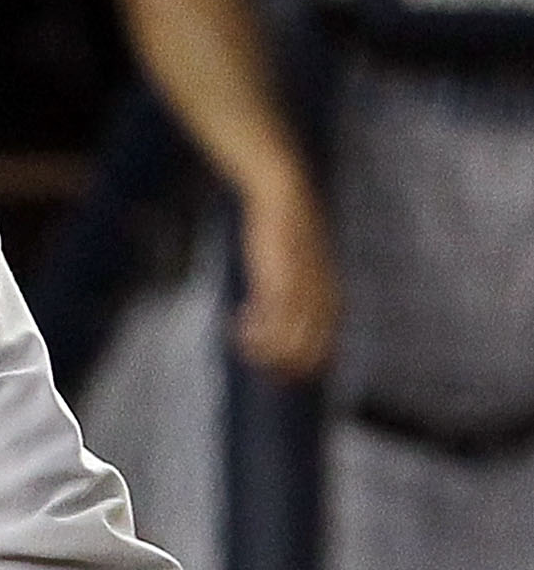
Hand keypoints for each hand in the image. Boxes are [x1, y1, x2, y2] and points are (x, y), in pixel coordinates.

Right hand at [236, 171, 339, 381]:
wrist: (285, 201)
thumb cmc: (291, 233)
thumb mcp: (304, 268)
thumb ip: (304, 294)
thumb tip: (284, 319)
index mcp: (332, 301)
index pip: (322, 353)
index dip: (297, 367)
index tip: (274, 368)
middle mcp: (321, 304)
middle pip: (304, 358)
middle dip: (277, 367)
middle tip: (254, 361)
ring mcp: (301, 297)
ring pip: (283, 347)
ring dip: (258, 351)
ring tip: (240, 340)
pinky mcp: (278, 286)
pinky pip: (266, 325)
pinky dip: (250, 333)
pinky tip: (237, 323)